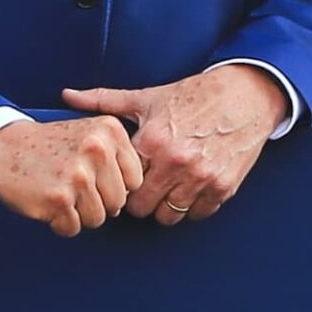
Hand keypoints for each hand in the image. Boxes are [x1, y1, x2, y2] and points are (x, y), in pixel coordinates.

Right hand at [0, 113, 141, 235]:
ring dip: (78, 214)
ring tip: (59, 192)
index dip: (114, 185)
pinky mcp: (58, 199)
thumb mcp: (91, 134)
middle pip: (118, 202)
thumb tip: (134, 196)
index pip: (135, 180)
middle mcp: (97, 150)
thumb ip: (118, 157)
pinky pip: (72, 228)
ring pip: (97, 218)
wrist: (3, 148)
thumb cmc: (50, 147)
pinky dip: (59, 222)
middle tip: (71, 187)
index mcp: (110, 130)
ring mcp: (77, 176)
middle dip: (97, 202)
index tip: (92, 177)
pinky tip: (47, 202)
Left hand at [63, 65, 286, 224]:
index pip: (119, 184)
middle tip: (143, 188)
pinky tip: (189, 188)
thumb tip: (66, 96)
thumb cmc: (192, 95)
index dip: (118, 183)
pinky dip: (192, 207)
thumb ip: (103, 101)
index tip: (121, 179)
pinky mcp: (223, 187)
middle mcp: (176, 162)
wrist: (245, 95)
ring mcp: (201, 177)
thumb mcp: (146, 97)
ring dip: (165, 207)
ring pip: (168, 217)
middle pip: (141, 209)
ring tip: (166, 189)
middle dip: (139, 201)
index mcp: (152, 141)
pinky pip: (197, 215)